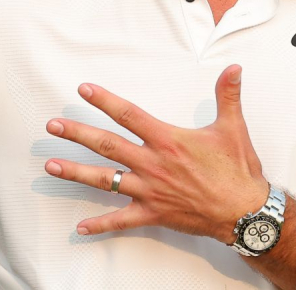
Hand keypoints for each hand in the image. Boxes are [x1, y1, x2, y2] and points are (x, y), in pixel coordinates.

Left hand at [44, 64, 269, 240]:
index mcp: (167, 141)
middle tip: (53, 126)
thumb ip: (228, 95)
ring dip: (77, 173)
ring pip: (106, 180)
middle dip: (77, 134)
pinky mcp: (153, 213)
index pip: (129, 115)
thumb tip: (233, 67)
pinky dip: (101, 225)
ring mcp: (150, 191)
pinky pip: (122, 221)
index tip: (83, 90)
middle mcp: (153, 164)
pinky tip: (80, 227)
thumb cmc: (237, 169)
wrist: (244, 212)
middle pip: (107, 145)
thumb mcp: (233, 128)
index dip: (105, 101)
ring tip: (51, 166)